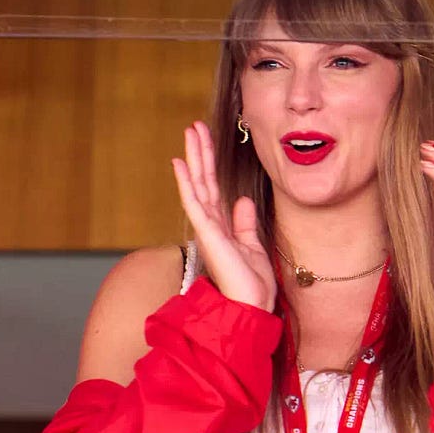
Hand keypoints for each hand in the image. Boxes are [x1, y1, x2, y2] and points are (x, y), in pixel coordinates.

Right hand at [172, 121, 276, 311]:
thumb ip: (244, 222)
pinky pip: (194, 202)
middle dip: (200, 153)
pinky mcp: (207, 234)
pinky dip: (186, 182)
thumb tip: (242, 200)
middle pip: (203, 181)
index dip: (209, 164)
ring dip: (193, 158)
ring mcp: (207, 228)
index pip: (213, 188)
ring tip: (190, 132)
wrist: (251, 306)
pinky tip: (180, 163)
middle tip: (194, 126)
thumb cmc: (251, 283)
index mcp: (222, 226)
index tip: (206, 141)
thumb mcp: (253, 245)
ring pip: (198, 185)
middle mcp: (211, 224)